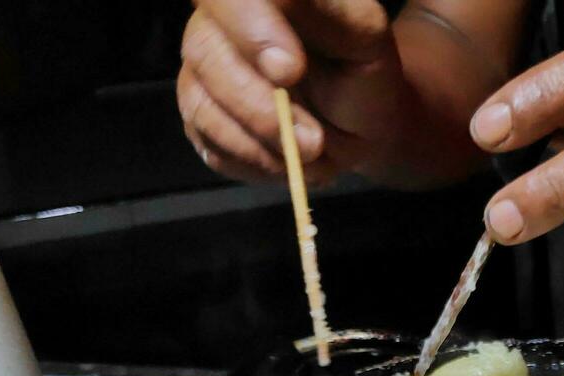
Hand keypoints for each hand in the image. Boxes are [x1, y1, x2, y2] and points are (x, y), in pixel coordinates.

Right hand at [177, 0, 414, 182]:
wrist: (357, 120)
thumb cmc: (360, 70)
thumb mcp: (364, 37)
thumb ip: (331, 24)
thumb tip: (278, 60)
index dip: (250, 31)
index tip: (288, 71)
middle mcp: (216, 23)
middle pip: (205, 53)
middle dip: (260, 108)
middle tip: (313, 140)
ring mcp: (202, 70)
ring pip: (201, 105)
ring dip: (261, 144)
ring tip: (313, 154)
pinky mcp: (199, 117)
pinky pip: (209, 144)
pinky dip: (256, 163)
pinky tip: (289, 161)